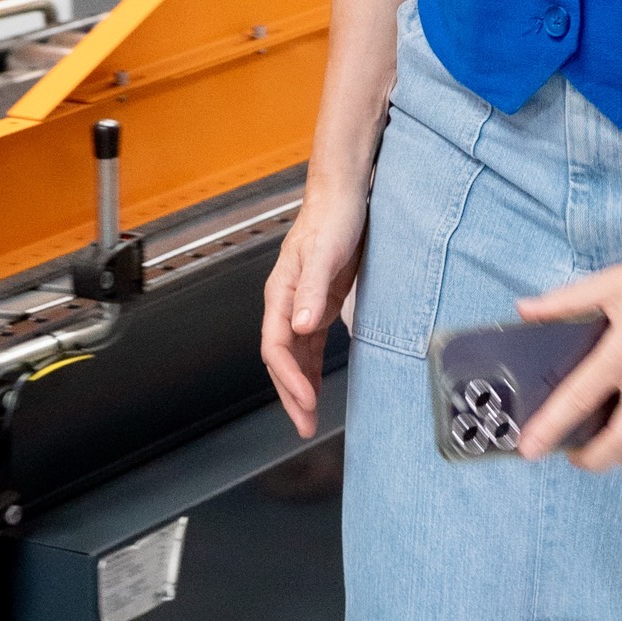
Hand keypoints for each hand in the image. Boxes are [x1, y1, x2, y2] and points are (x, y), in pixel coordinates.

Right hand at [261, 184, 366, 438]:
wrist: (345, 194)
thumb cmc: (332, 216)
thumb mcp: (325, 252)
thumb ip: (312, 288)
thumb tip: (301, 325)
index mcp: (282, 292)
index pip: (276, 346)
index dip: (288, 377)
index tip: (306, 401)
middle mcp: (288, 302)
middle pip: (282, 358)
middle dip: (291, 394)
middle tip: (304, 425)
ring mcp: (304, 303)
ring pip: (295, 355)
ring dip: (301, 386)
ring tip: (309, 417)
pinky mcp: (321, 302)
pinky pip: (311, 345)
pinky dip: (312, 368)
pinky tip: (319, 386)